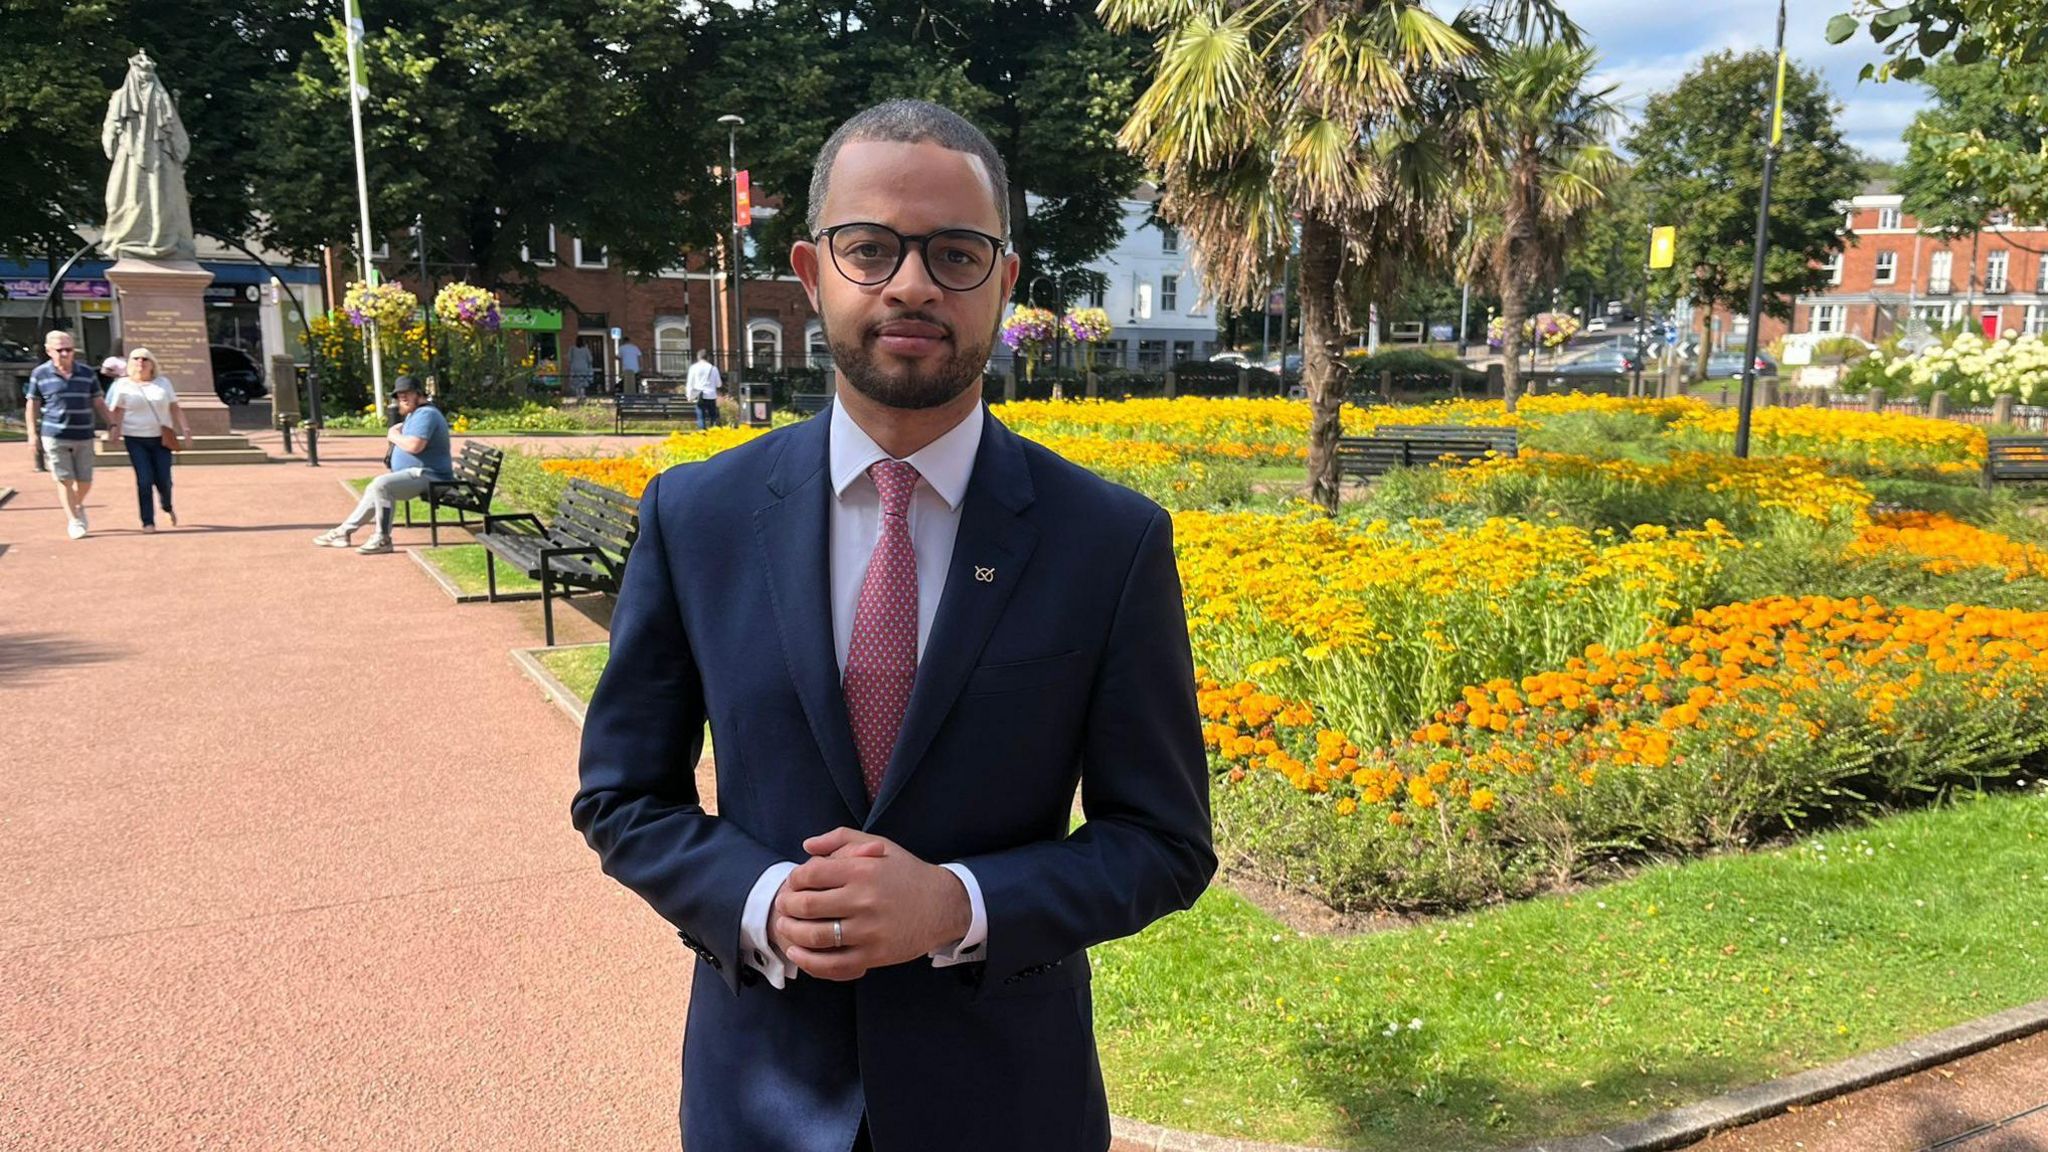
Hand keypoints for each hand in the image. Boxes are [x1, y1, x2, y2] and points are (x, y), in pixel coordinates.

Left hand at [769, 829, 971, 981]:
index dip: (793, 880)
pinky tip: (798, 954)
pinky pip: (833, 964)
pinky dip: (809, 962)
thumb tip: (807, 846)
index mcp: (862, 869)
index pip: (810, 875)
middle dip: (786, 907)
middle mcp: (864, 899)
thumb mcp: (879, 845)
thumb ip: (840, 839)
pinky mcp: (874, 955)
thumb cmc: (906, 873)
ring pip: (815, 937)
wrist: (943, 905)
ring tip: (785, 927)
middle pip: (806, 906)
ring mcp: (869, 930)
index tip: (792, 884)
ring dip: (792, 933)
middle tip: (782, 907)